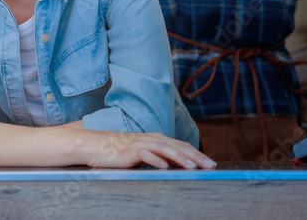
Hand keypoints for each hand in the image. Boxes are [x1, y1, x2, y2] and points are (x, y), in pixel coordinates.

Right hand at [85, 131, 216, 169]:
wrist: (95, 145)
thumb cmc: (119, 152)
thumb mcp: (143, 155)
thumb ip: (159, 158)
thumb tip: (177, 167)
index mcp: (157, 140)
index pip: (181, 146)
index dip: (197, 154)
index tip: (211, 164)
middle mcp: (152, 139)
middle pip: (178, 146)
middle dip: (196, 156)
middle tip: (210, 166)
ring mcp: (141, 144)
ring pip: (165, 149)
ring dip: (180, 157)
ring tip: (193, 167)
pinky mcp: (129, 150)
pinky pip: (144, 154)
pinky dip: (155, 159)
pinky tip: (164, 166)